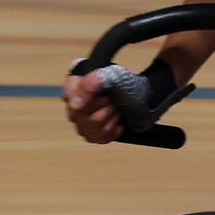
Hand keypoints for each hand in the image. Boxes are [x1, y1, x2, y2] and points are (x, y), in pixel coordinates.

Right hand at [64, 59, 180, 143]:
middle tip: (114, 102)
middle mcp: (74, 99)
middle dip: (102, 110)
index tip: (107, 97)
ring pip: (85, 129)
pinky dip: (110, 132)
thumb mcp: (113, 76)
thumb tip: (74, 104)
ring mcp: (81, 117)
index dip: (88, 99)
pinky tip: (118, 125)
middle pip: (77, 115)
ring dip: (108, 121)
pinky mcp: (91, 131)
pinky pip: (93, 138)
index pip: (69, 96)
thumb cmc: (128, 84)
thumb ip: (92, 83)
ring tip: (117, 112)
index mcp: (76, 81)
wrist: (145, 97)